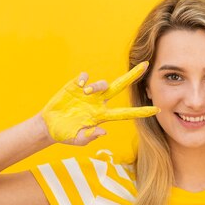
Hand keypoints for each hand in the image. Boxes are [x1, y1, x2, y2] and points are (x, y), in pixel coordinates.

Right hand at [40, 61, 159, 144]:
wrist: (48, 125)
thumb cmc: (64, 134)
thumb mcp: (77, 140)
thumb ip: (89, 137)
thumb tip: (103, 132)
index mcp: (102, 116)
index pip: (126, 113)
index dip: (141, 112)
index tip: (157, 110)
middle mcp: (99, 103)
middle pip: (120, 87)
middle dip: (133, 75)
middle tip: (147, 64)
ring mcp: (88, 93)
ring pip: (102, 83)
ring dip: (96, 85)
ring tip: (84, 92)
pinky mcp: (76, 85)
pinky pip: (85, 77)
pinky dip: (83, 80)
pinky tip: (77, 87)